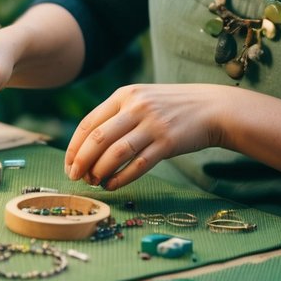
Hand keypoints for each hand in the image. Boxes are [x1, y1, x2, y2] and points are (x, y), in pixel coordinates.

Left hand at [64, 84, 222, 189]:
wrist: (212, 108)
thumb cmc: (171, 107)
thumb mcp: (141, 100)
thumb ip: (117, 115)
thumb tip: (87, 146)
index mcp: (124, 95)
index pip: (88, 123)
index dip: (74, 147)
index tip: (68, 164)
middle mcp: (136, 107)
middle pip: (98, 138)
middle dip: (81, 161)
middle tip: (75, 177)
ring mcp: (152, 124)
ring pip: (116, 152)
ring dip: (100, 171)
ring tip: (94, 182)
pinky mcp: (168, 142)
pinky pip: (138, 164)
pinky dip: (121, 178)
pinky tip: (112, 185)